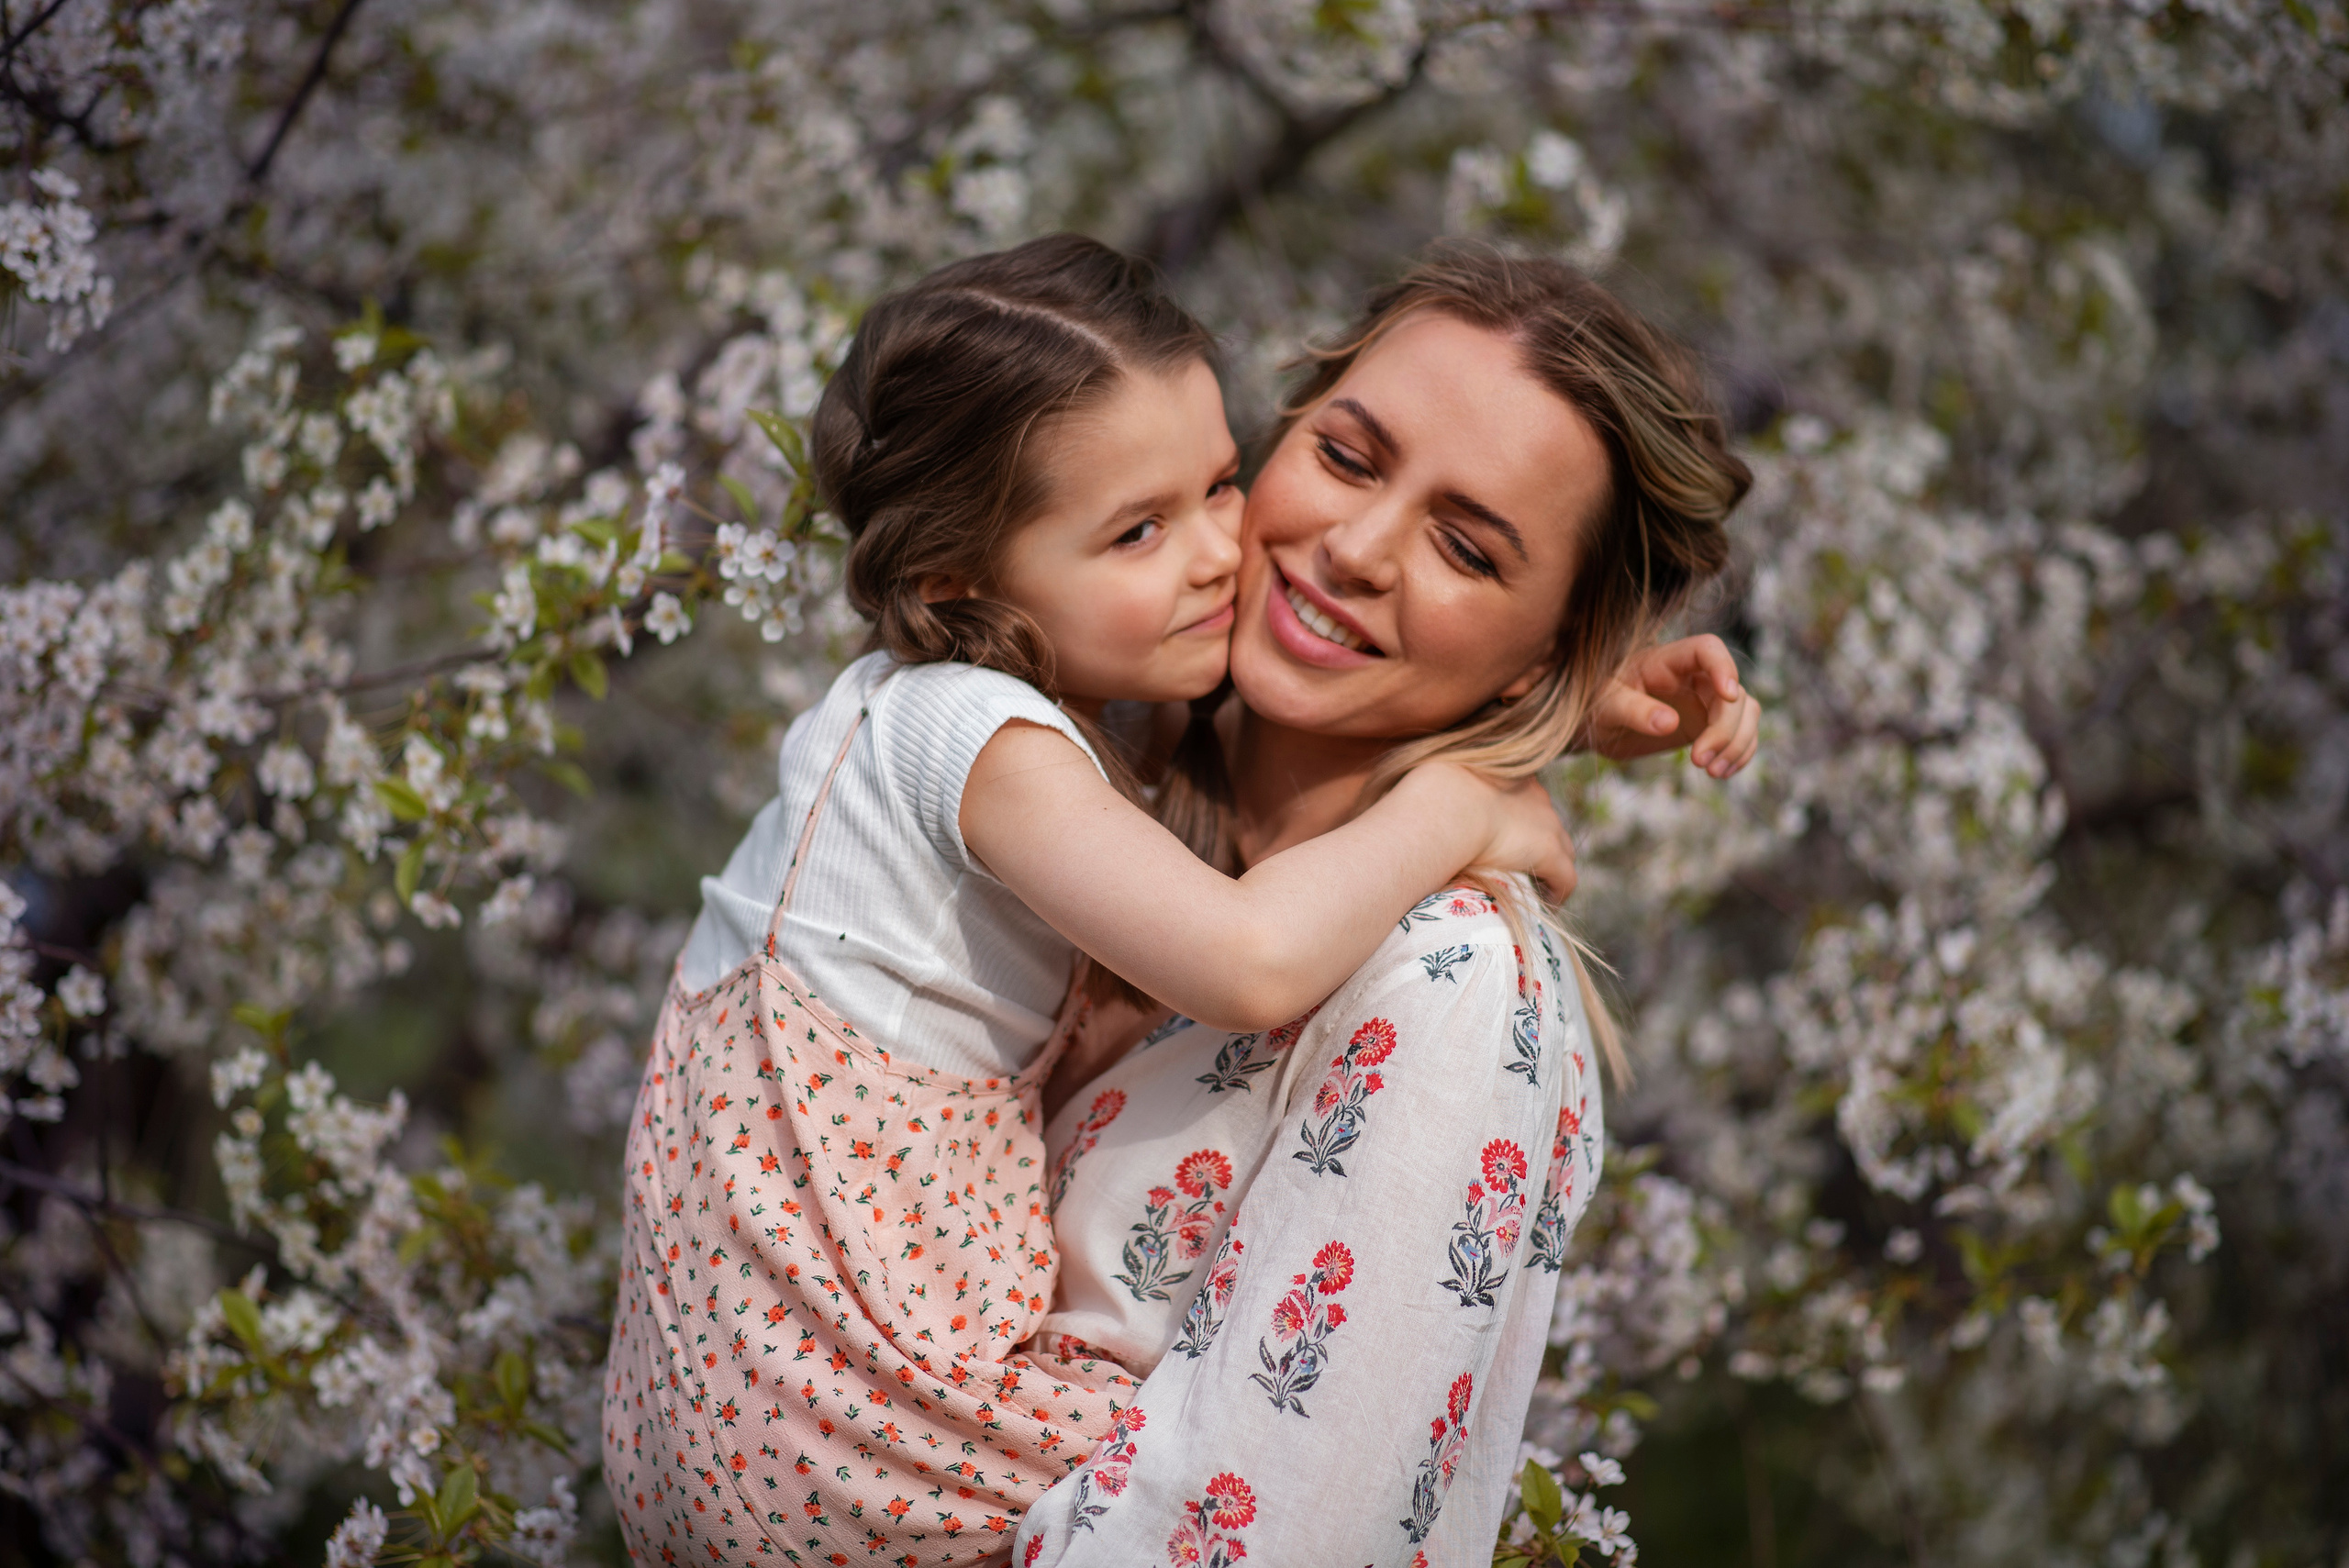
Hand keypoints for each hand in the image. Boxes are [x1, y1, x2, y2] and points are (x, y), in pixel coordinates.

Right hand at [1406, 762, 1579, 903]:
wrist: (1446, 807)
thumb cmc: (1427, 794)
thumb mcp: (1428, 781)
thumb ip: (1426, 790)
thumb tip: (1394, 803)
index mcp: (1507, 772)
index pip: (1523, 794)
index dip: (1515, 815)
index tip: (1501, 832)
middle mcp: (1533, 794)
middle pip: (1546, 820)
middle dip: (1537, 840)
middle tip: (1518, 861)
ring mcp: (1545, 823)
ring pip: (1562, 848)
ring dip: (1550, 867)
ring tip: (1536, 887)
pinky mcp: (1549, 852)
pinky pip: (1565, 877)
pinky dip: (1559, 891)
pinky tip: (1548, 904)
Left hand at [1585, 634, 1759, 778]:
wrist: (1597, 726)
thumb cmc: (1597, 705)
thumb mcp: (1607, 706)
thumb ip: (1635, 711)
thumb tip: (1667, 722)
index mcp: (1667, 660)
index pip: (1707, 648)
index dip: (1724, 667)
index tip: (1729, 696)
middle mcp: (1693, 676)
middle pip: (1734, 692)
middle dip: (1725, 729)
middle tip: (1699, 762)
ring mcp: (1705, 700)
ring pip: (1746, 712)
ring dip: (1737, 744)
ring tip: (1712, 773)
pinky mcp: (1709, 724)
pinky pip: (1742, 733)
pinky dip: (1739, 753)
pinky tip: (1721, 773)